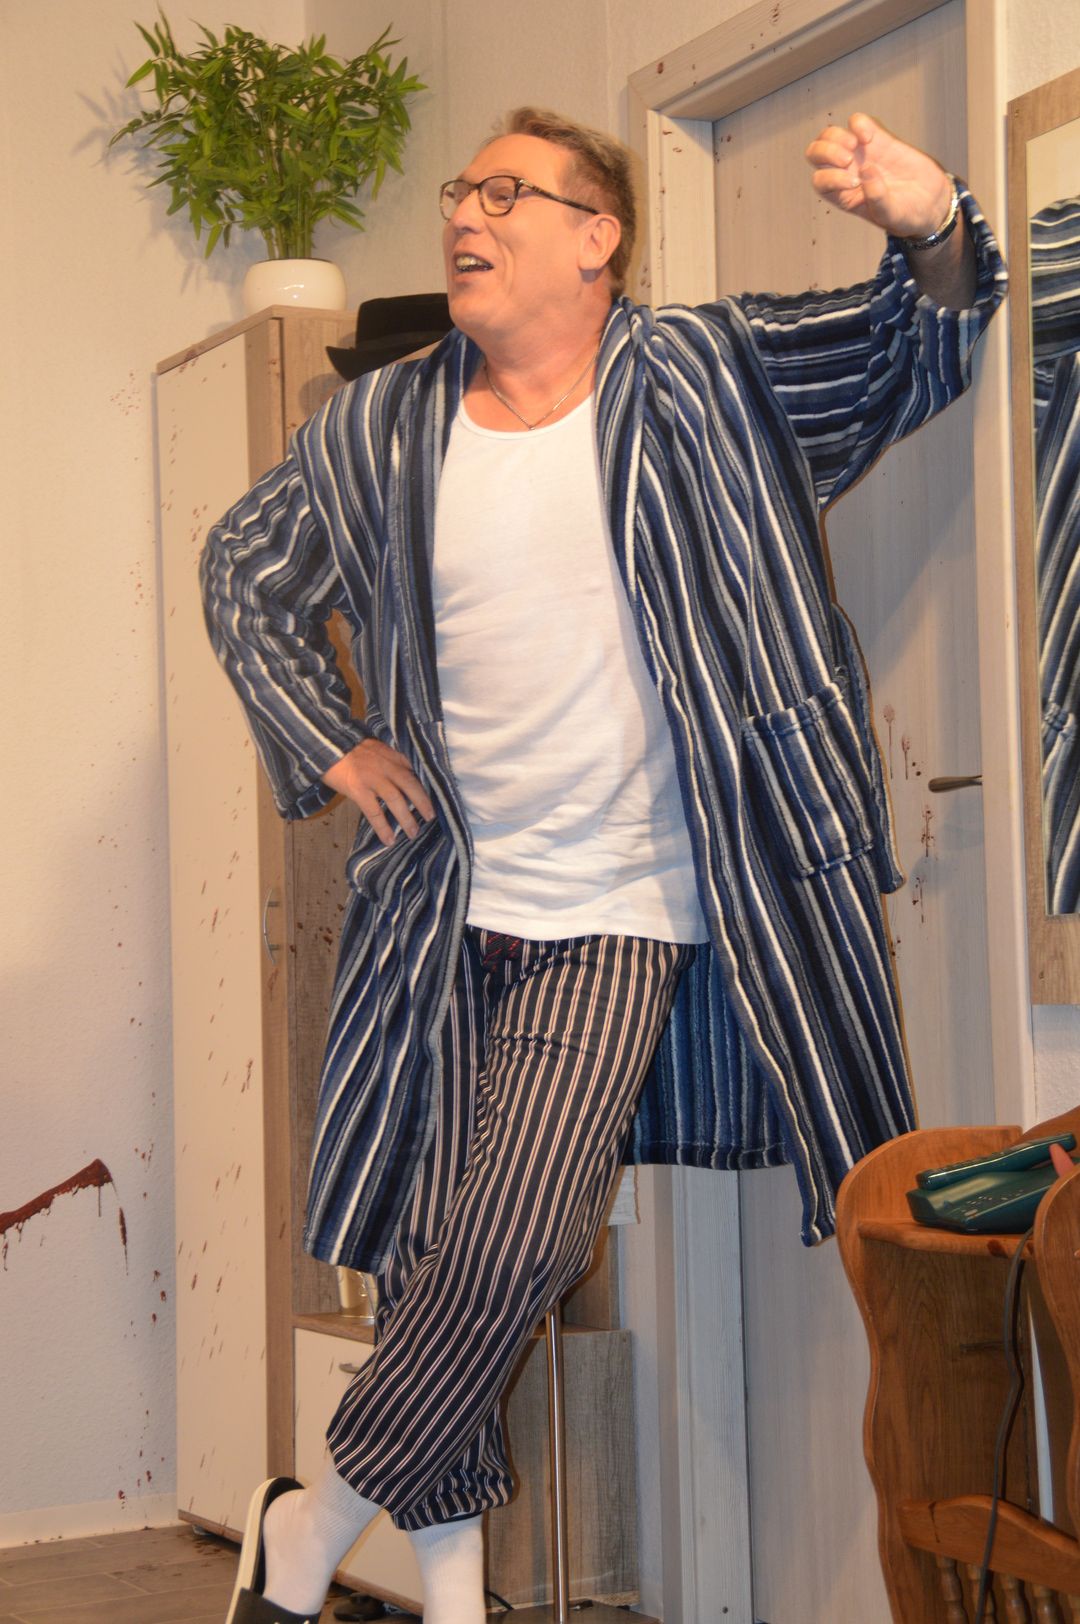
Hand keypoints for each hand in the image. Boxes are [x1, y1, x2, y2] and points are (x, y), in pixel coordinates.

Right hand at [323, 738, 435, 846]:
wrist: (325, 745)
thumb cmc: (345, 748)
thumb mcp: (372, 747)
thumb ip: (387, 759)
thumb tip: (402, 773)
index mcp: (389, 755)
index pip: (411, 771)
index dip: (422, 786)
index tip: (429, 799)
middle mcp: (385, 766)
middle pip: (410, 785)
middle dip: (422, 802)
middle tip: (431, 817)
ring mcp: (372, 778)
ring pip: (396, 800)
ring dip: (407, 818)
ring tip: (413, 833)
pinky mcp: (358, 790)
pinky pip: (374, 812)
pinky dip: (383, 827)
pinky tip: (388, 839)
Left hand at [805, 112, 952, 238]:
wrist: (930, 202)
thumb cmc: (906, 214)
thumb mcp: (891, 214)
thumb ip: (877, 198)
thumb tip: (865, 170)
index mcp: (843, 195)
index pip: (820, 181)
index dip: (831, 178)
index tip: (855, 183)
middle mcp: (846, 173)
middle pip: (815, 155)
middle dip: (825, 152)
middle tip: (848, 159)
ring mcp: (860, 154)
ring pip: (830, 135)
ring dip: (837, 137)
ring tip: (858, 146)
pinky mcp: (877, 139)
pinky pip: (856, 122)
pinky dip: (858, 124)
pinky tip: (870, 137)